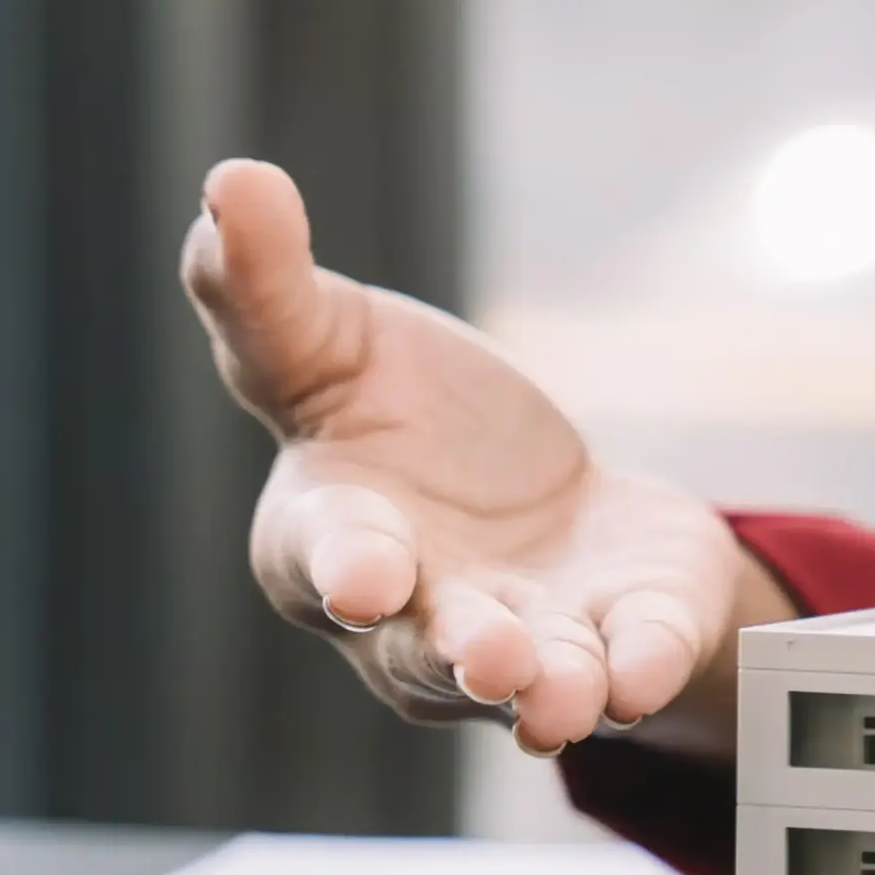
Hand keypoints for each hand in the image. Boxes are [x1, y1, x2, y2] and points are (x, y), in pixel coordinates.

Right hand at [179, 159, 789, 756]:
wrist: (544, 493)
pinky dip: (641, 666)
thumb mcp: (328, 340)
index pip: (327, 556)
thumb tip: (228, 179)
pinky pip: (634, 660)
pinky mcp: (626, 633)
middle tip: (493, 656)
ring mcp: (529, 638)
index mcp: (334, 538)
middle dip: (461, 652)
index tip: (365, 577)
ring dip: (549, 689)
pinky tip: (646, 670)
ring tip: (568, 695)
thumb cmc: (405, 421)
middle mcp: (422, 617)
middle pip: (429, 647)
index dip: (346, 565)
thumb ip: (263, 286)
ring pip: (529, 682)